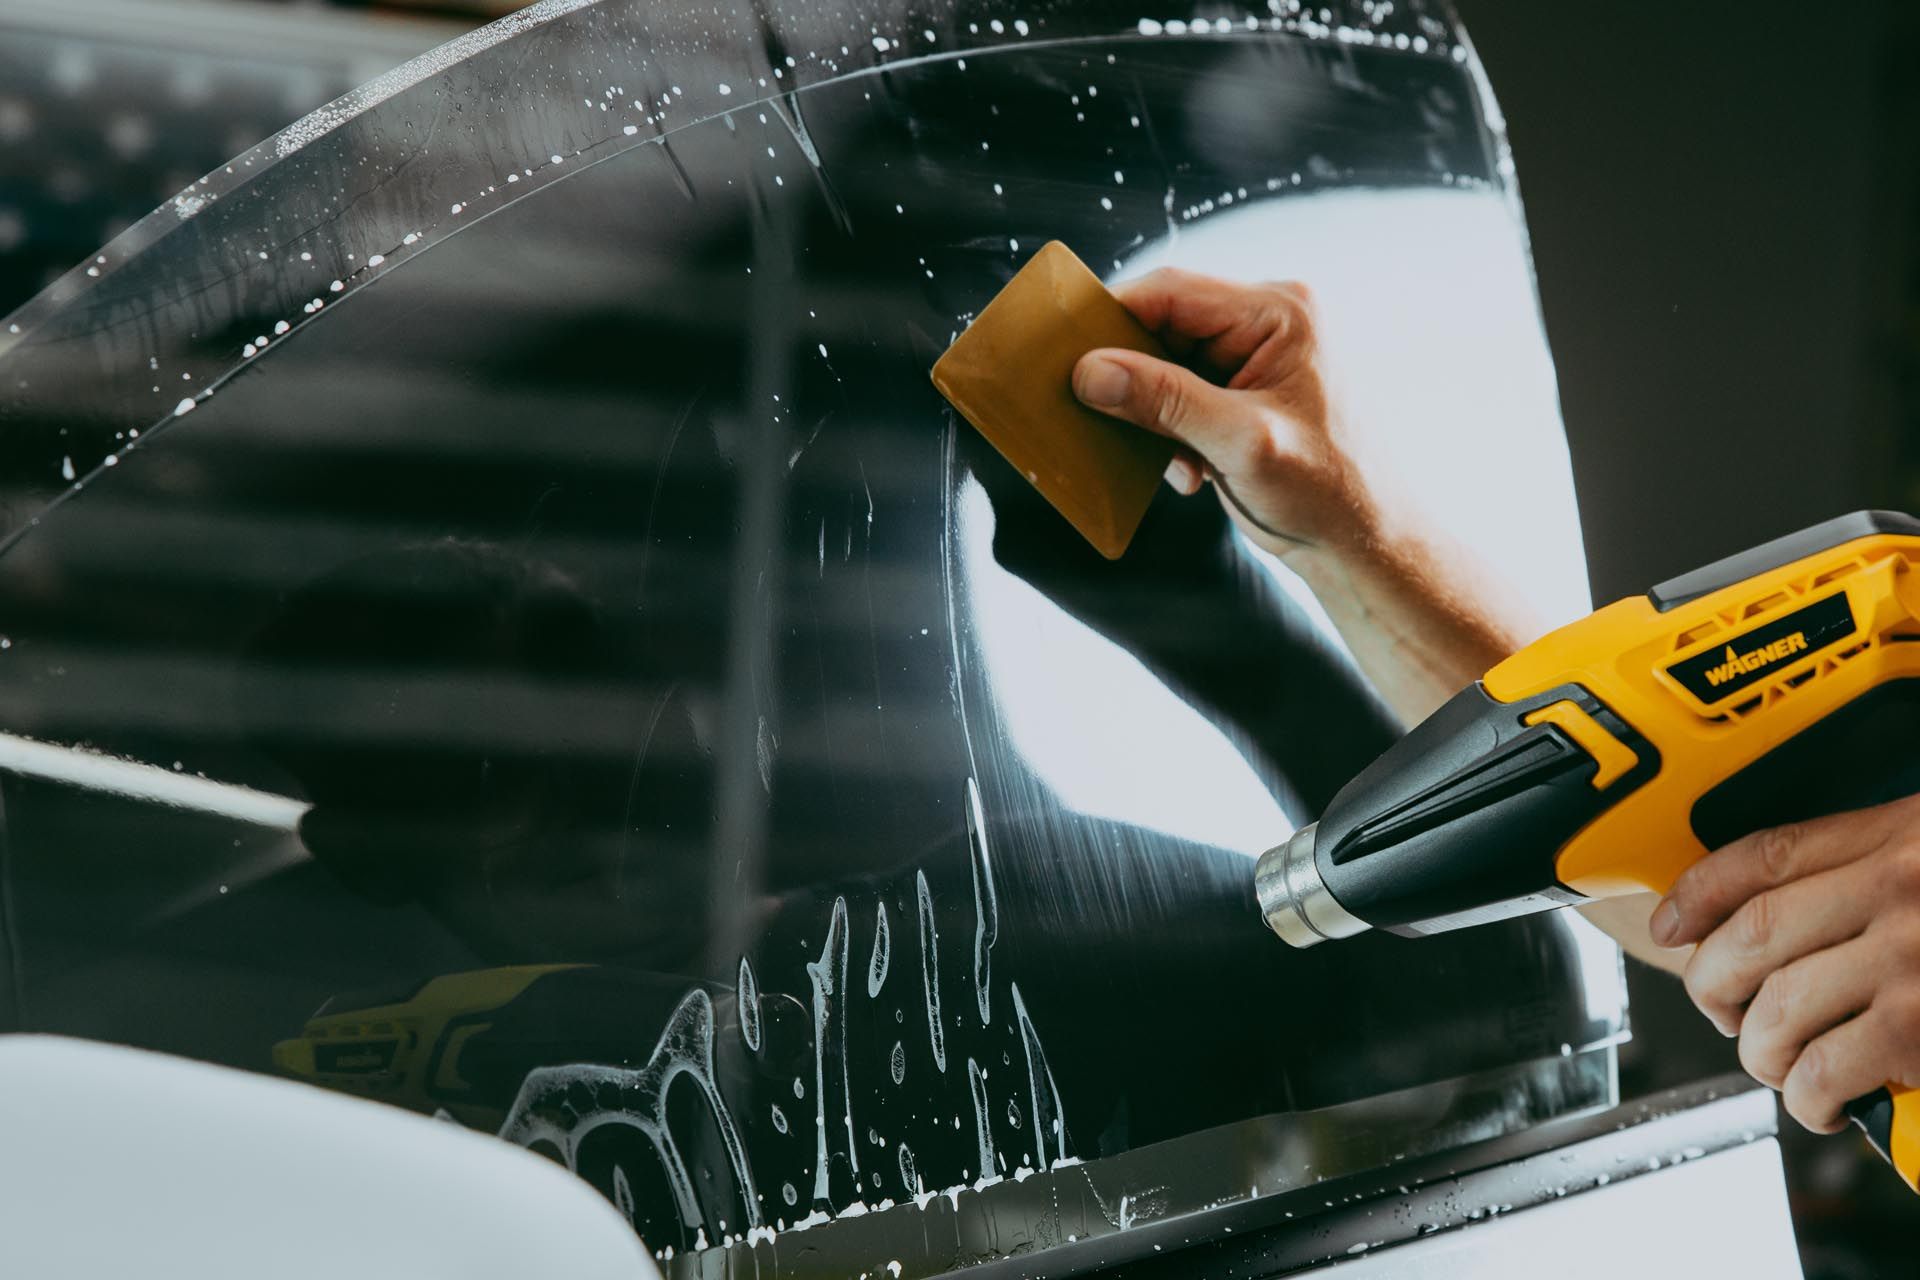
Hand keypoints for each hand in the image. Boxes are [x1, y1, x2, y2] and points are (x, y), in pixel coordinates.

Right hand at [1071, 269, 1538, 723]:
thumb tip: (1090, 372)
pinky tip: (1189, 472)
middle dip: (1131, 377)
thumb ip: (1164, 400)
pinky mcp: (1240, 394)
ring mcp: (1253, 358)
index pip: (1172, 292)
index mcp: (1279, 312)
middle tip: (1097, 414)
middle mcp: (1266, 322)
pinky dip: (1167, 433)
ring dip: (1150, 414)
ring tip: (1168, 459)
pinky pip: (1177, 394)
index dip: (1112, 319)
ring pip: (1163, 364)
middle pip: (1162, 326)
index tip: (1064, 356)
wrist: (1363, 544)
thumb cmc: (1325, 491)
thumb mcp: (1240, 444)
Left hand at [1652, 795, 1919, 1131]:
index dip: (1697, 893)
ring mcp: (1913, 958)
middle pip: (1751, 937)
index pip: (1764, 855)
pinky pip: (1830, 1066)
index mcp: (1899, 834)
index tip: (1670, 924)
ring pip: (1779, 1009)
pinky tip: (1818, 1097)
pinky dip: (1808, 1093)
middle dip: (1713, 985)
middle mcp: (1898, 888)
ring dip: (1760, 1049)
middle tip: (1721, 1010)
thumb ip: (1881, 863)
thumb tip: (1789, 909)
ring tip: (1774, 1062)